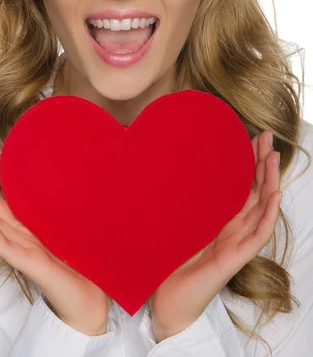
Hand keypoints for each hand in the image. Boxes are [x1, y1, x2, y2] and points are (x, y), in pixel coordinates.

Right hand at [0, 142, 110, 335]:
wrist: (90, 298)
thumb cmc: (83, 264)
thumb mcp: (72, 227)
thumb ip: (66, 208)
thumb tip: (75, 176)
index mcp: (29, 228)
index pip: (4, 197)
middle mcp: (21, 236)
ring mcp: (21, 250)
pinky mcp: (26, 263)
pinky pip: (3, 244)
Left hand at [148, 130, 281, 342]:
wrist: (166, 299)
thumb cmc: (168, 262)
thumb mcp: (174, 222)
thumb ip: (177, 201)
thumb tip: (160, 166)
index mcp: (220, 219)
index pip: (241, 185)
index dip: (249, 161)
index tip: (251, 136)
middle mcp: (232, 228)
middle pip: (255, 191)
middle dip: (263, 163)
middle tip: (268, 136)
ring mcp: (236, 243)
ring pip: (262, 208)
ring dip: (270, 182)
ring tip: (273, 157)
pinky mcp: (234, 259)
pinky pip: (258, 236)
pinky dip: (269, 215)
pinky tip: (275, 196)